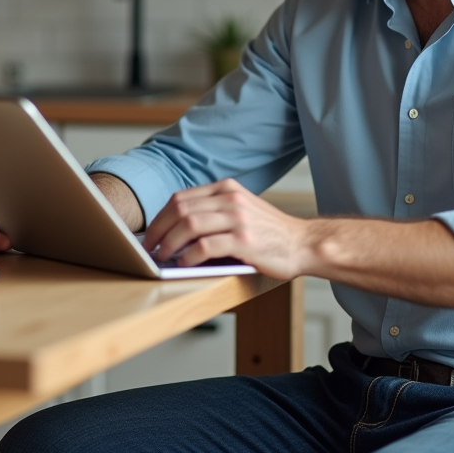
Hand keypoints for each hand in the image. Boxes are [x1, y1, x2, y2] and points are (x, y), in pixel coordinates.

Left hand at [141, 178, 310, 278]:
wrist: (303, 243)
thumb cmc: (269, 233)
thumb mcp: (241, 210)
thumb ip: (213, 212)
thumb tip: (174, 230)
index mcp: (226, 189)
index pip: (180, 198)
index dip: (159, 217)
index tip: (150, 234)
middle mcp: (230, 199)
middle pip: (180, 209)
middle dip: (158, 230)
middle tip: (150, 248)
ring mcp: (238, 218)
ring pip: (188, 225)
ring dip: (169, 243)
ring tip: (163, 256)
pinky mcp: (244, 240)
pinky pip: (205, 246)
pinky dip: (188, 256)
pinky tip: (184, 263)